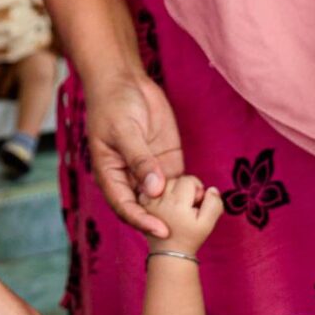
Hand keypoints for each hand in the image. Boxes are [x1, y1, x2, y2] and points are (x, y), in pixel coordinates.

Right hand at [84, 72, 185, 238]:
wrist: (124, 81)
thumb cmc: (114, 104)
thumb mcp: (124, 131)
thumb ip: (140, 160)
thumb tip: (154, 190)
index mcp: (111, 175)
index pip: (125, 207)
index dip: (142, 222)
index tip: (162, 230)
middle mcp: (130, 178)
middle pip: (145, 208)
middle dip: (163, 221)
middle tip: (184, 233)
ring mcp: (150, 170)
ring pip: (164, 198)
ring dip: (179, 207)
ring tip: (197, 214)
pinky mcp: (167, 160)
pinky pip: (179, 181)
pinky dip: (190, 190)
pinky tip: (203, 194)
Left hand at [141, 174, 222, 251]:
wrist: (169, 251)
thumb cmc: (190, 237)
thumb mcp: (208, 224)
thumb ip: (214, 204)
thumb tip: (211, 189)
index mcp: (176, 203)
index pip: (189, 180)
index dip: (197, 190)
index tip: (195, 204)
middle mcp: (159, 199)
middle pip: (176, 179)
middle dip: (184, 188)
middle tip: (186, 206)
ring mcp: (148, 201)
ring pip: (164, 182)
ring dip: (172, 190)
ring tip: (176, 206)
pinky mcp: (141, 203)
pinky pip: (153, 188)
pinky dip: (160, 193)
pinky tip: (165, 205)